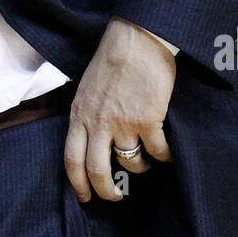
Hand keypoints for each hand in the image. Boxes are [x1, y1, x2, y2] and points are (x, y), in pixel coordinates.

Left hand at [64, 18, 175, 202]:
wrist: (136, 39)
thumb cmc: (112, 59)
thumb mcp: (87, 88)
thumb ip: (87, 114)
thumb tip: (90, 138)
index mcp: (79, 115)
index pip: (71, 160)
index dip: (77, 184)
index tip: (84, 197)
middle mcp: (98, 123)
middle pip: (97, 171)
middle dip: (107, 191)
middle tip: (116, 197)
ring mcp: (124, 123)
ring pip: (131, 163)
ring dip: (139, 168)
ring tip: (145, 163)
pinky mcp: (148, 121)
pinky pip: (157, 151)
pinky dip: (163, 156)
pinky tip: (166, 152)